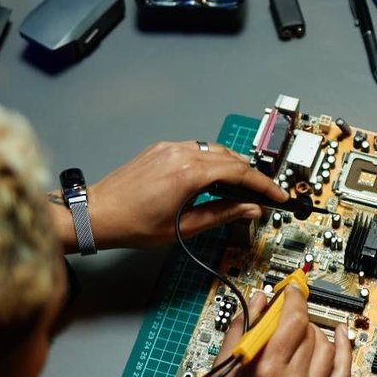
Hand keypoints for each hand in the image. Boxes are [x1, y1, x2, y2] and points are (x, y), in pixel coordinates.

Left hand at [50, 141, 286, 250]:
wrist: (97, 213)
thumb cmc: (132, 224)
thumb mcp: (183, 227)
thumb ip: (221, 215)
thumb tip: (249, 209)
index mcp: (189, 174)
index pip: (240, 174)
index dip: (264, 186)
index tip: (278, 196)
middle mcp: (182, 154)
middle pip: (232, 158)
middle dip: (252, 176)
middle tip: (265, 194)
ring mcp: (170, 148)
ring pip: (215, 151)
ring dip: (233, 167)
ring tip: (242, 189)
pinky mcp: (161, 149)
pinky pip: (197, 150)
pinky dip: (213, 162)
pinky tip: (215, 179)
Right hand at [197, 287, 352, 376]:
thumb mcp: (224, 368)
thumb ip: (243, 328)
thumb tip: (260, 299)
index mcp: (266, 372)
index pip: (293, 321)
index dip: (295, 299)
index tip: (293, 290)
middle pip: (309, 332)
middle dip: (299, 318)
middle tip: (286, 316)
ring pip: (327, 349)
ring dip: (316, 333)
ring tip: (301, 333)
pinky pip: (342, 374)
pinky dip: (344, 351)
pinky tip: (339, 337)